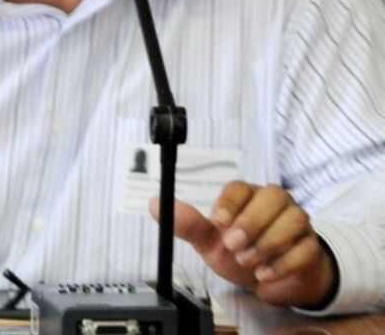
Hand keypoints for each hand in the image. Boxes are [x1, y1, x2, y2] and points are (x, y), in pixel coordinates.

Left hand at [153, 181, 336, 307]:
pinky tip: (264, 273)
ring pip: (294, 220)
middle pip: (273, 196)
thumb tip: (155, 204)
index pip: (241, 187)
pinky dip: (284, 263)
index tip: (217, 222)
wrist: (268, 280)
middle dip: (252, 222)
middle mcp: (275, 203)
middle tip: (233, 246)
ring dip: (268, 243)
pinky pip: (306, 248)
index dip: (230, 202)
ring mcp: (298, 223)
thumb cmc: (237, 253)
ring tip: (247, 262)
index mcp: (247, 196)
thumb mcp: (209, 242)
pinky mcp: (312, 246)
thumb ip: (188, 225)